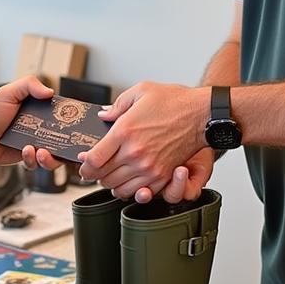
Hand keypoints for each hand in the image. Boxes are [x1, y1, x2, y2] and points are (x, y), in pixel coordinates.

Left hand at [0, 75, 62, 169]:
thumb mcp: (8, 92)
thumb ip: (29, 84)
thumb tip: (50, 91)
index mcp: (39, 109)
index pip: (61, 114)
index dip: (70, 119)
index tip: (75, 123)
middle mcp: (40, 127)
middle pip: (63, 138)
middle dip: (66, 144)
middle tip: (63, 144)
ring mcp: (34, 143)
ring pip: (54, 155)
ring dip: (51, 156)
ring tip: (41, 151)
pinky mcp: (27, 157)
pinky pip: (37, 163)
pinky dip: (34, 160)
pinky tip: (26, 151)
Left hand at [77, 82, 209, 199]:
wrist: (202, 114)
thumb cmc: (174, 101)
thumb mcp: (140, 91)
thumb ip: (117, 105)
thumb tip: (103, 115)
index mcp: (125, 132)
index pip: (94, 160)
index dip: (84, 165)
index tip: (83, 163)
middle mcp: (135, 153)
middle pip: (103, 177)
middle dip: (94, 175)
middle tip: (95, 169)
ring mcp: (149, 167)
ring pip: (118, 188)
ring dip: (110, 184)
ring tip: (111, 175)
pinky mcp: (162, 175)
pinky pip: (139, 192)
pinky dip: (130, 190)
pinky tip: (129, 180)